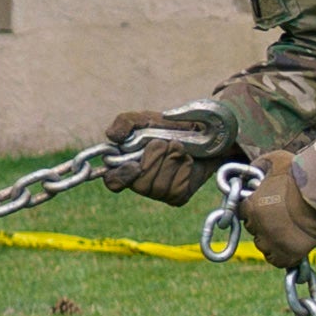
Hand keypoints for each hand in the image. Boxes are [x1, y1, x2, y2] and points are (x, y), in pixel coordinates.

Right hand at [106, 107, 232, 205]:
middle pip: (140, 185)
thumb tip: (111, 135)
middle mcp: (141, 183)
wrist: (204, 132)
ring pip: (159, 187)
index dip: (122, 177)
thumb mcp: (146, 119)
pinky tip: (187, 159)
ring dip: (172, 161)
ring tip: (179, 147)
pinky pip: (177, 189)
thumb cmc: (171, 126)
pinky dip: (184, 168)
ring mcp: (160, 193)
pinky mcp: (178, 197)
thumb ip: (126, 123)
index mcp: (127, 165)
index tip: (135, 166)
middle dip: (156, 159)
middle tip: (166, 142)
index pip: (113, 182)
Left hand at [236, 152, 315, 271]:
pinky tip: (291, 245)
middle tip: (281, 216)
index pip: (243, 212)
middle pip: (254, 229)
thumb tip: (253, 169)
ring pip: (264, 245)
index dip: (255, 208)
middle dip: (264, 223)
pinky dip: (282, 255)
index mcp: (251, 206)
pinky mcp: (288, 255)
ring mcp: (271, 242)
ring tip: (289, 229)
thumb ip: (260, 165)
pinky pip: (277, 260)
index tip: (266, 205)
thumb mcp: (277, 160)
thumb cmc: (302, 174)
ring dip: (272, 239)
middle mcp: (257, 226)